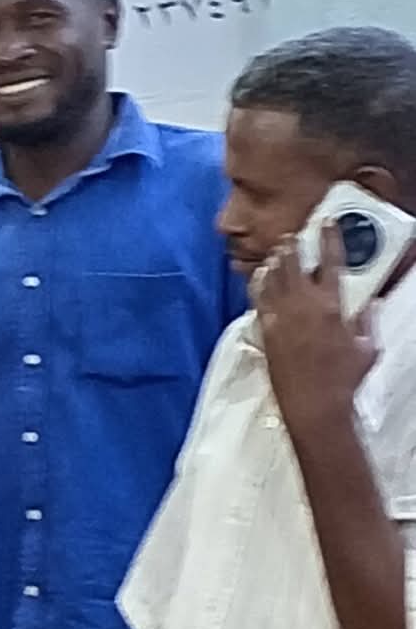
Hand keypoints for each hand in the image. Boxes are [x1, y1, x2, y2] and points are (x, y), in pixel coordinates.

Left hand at [257, 222, 377, 436]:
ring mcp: (280, 317)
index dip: (329, 237)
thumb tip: (371, 305)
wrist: (313, 404)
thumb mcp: (366, 347)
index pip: (330, 260)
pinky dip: (259, 285)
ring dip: (274, 262)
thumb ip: (367, 321)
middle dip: (292, 246)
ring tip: (276, 253)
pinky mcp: (265, 331)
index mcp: (332, 304)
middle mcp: (303, 305)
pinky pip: (258, 299)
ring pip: (272, 277)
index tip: (327, 223)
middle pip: (292, 263)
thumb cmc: (343, 380)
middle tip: (291, 237)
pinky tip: (260, 279)